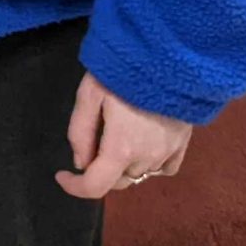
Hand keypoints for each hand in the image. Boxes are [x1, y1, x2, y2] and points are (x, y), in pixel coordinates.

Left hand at [59, 70, 192, 198]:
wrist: (167, 58)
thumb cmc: (124, 73)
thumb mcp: (90, 95)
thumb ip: (80, 132)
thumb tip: (81, 163)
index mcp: (121, 149)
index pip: (96, 186)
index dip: (75, 187)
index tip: (62, 174)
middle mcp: (146, 159)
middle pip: (117, 180)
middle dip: (99, 170)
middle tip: (93, 143)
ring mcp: (167, 153)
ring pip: (139, 175)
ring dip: (123, 167)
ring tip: (116, 138)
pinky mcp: (183, 145)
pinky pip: (163, 169)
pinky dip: (150, 165)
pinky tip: (143, 145)